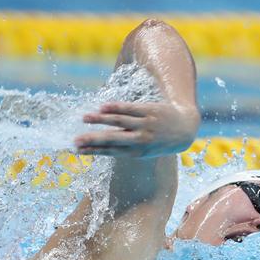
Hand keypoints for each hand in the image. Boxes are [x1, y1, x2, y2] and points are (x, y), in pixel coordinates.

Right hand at [75, 101, 200, 157]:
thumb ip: (124, 148)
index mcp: (136, 152)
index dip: (92, 151)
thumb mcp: (144, 150)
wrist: (184, 130)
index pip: (109, 151)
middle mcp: (139, 140)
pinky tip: (102, 107)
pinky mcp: (150, 110)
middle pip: (112, 139)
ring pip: (119, 121)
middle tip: (76, 140)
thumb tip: (100, 148)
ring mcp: (145, 124)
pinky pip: (130, 108)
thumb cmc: (159, 141)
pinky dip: (116, 108)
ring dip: (101, 120)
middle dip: (93, 140)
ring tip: (84, 118)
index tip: (76, 150)